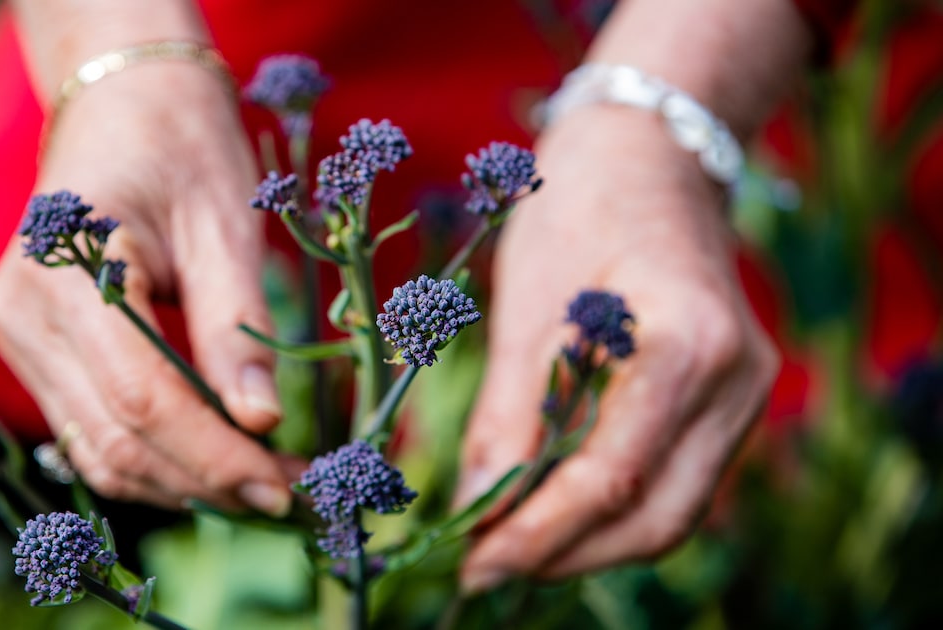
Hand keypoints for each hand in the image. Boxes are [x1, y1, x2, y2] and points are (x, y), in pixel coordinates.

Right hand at [0, 63, 292, 515]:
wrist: (122, 103)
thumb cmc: (181, 145)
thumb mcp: (223, 225)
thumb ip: (234, 327)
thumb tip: (261, 424)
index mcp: (63, 270)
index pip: (142, 398)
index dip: (215, 456)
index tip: (284, 485)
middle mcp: (21, 312)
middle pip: (117, 437)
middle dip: (207, 480)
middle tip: (290, 492)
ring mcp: (18, 336)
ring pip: (99, 449)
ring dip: (183, 482)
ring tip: (262, 486)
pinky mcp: (35, 351)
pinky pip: (91, 430)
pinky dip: (153, 459)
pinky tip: (214, 463)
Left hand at [456, 107, 778, 590]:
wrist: (648, 154)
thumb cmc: (577, 208)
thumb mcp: (525, 305)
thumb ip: (507, 415)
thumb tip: (476, 508)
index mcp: (686, 340)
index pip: (612, 476)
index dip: (539, 532)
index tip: (476, 560)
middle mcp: (737, 377)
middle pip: (657, 516)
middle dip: (566, 555)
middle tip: (487, 565)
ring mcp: (746, 392)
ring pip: (673, 511)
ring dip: (591, 542)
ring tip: (513, 543)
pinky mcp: (732, 399)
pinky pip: (677, 480)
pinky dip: (617, 509)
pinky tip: (558, 506)